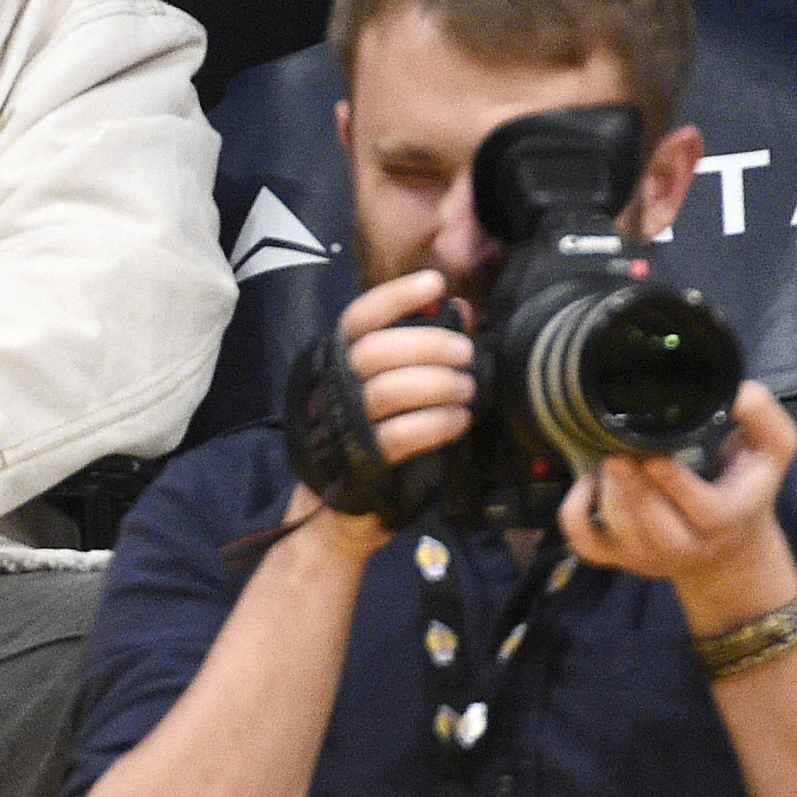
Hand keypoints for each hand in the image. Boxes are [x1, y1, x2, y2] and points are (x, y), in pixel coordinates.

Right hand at [295, 271, 479, 557]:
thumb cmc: (369, 440)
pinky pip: (402, 434)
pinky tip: (458, 420)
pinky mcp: (361, 460)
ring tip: (467, 390)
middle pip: (377, 351)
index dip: (395, 297)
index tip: (434, 283)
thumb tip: (457, 308)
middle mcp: (330, 388)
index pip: (359, 318)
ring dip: (439, 385)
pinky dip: (438, 423)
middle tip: (465, 354)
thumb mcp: (387, 387)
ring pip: (390, 390)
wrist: (340, 513)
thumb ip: (417, 347)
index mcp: (333, 362)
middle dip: (429, 346)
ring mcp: (342, 425)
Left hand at [560, 380, 796, 629]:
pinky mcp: (618, 559)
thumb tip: (738, 391)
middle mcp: (685, 545)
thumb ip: (763, 418)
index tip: (655, 455)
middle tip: (620, 452)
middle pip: (649, 519)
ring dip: (608, 489)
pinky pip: (583, 542)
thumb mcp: (772, 452)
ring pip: (616, 527)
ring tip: (613, 461)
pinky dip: (574, 511)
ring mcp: (647, 556)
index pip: (701, 509)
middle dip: (631, 483)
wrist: (730, 549)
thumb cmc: (747, 488)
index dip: (674, 482)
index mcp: (724, 519)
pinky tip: (587, 483)